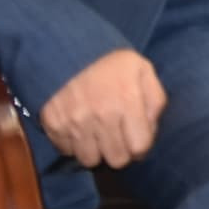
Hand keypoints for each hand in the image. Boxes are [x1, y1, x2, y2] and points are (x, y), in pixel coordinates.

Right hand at [40, 48, 167, 168]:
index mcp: (127, 100)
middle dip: (121, 151)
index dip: (141, 146)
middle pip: (116, 159)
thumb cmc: (112, 63)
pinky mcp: (53, 124)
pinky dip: (74, 144)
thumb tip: (152, 131)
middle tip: (118, 137)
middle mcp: (101, 115)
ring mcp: (74, 121)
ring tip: (98, 133)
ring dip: (96, 150)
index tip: (137, 137)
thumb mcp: (143, 71)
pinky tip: (80, 128)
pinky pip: (67, 151)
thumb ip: (155, 100)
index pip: (139, 147)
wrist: (67, 48)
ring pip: (90, 160)